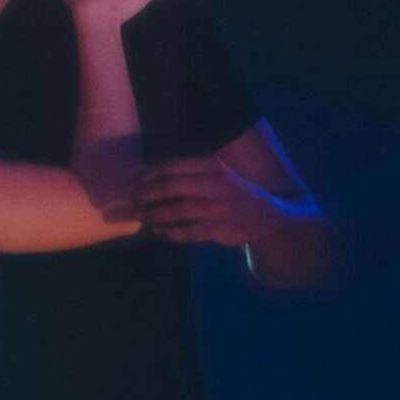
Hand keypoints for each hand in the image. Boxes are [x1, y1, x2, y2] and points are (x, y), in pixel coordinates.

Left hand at [130, 155, 281, 247]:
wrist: (266, 216)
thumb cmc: (233, 193)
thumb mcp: (217, 174)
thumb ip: (189, 174)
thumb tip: (150, 176)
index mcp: (212, 167)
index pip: (173, 167)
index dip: (149, 175)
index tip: (134, 182)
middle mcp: (215, 185)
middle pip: (173, 187)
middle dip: (148, 194)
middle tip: (132, 200)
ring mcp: (219, 208)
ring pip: (179, 210)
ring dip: (156, 214)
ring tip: (142, 217)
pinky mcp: (221, 229)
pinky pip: (189, 232)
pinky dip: (171, 233)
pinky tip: (159, 232)